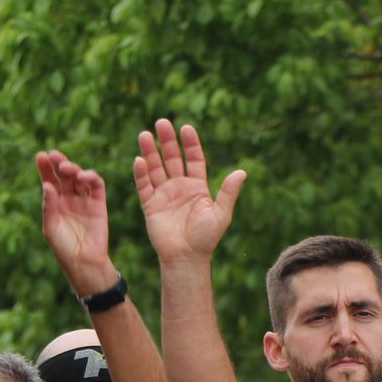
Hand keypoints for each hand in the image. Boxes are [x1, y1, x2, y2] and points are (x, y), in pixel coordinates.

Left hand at [37, 151, 118, 296]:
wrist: (84, 262)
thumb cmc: (63, 248)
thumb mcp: (50, 227)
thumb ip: (49, 206)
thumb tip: (47, 185)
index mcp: (54, 203)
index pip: (49, 180)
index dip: (45, 168)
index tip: (41, 156)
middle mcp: (69, 199)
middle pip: (64, 175)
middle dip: (60, 163)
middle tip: (55, 156)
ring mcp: (84, 200)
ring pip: (79, 177)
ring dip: (74, 169)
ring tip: (67, 168)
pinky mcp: (99, 204)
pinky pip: (96, 185)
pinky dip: (91, 177)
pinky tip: (83, 176)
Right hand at [132, 120, 246, 262]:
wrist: (186, 258)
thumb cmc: (206, 238)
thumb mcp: (221, 214)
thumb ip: (228, 192)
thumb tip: (242, 172)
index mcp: (197, 187)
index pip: (194, 159)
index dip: (190, 144)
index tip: (186, 128)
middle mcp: (179, 187)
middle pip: (172, 158)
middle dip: (167, 141)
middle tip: (162, 123)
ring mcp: (164, 195)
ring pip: (155, 168)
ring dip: (150, 152)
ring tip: (145, 135)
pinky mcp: (150, 205)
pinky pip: (144, 186)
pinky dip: (141, 173)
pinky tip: (139, 160)